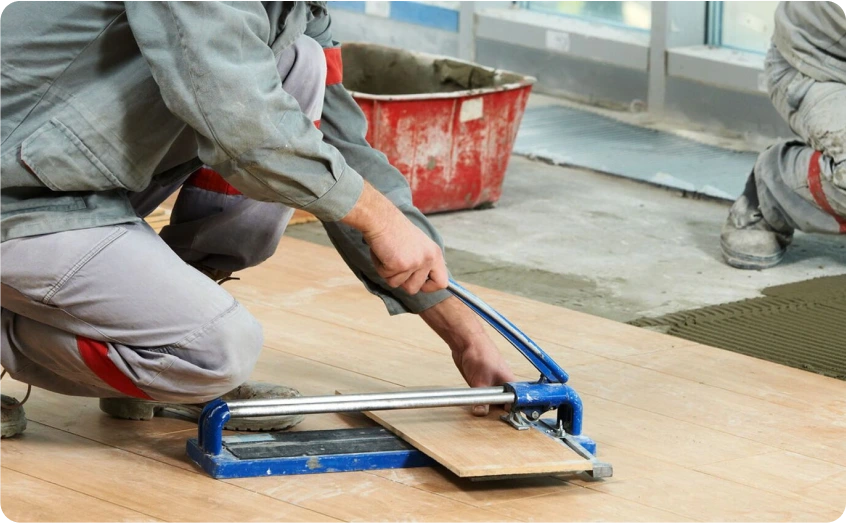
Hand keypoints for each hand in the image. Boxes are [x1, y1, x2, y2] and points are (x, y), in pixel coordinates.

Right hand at [341, 182, 447, 294]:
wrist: (381, 218)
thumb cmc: (395, 230)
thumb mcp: (418, 245)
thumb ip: (422, 262)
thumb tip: (422, 282)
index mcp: (435, 254)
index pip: (442, 282)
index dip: (429, 287)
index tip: (419, 283)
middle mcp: (428, 259)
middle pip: (415, 288)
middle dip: (402, 281)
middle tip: (395, 263)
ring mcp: (415, 263)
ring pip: (398, 284)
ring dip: (389, 273)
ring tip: (389, 254)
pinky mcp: (400, 265)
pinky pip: (386, 277)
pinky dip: (380, 267)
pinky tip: (382, 252)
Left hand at [420, 296, 516, 415]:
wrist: (465, 341)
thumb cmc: (480, 354)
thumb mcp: (480, 381)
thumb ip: (482, 399)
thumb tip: (481, 413)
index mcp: (510, 382)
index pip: (516, 402)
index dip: (513, 412)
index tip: (510, 422)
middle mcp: (503, 384)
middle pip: (503, 404)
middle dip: (497, 412)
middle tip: (491, 422)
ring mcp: (492, 383)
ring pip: (492, 400)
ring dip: (487, 406)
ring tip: (481, 411)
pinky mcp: (481, 382)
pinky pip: (483, 396)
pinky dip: (479, 400)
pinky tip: (474, 403)